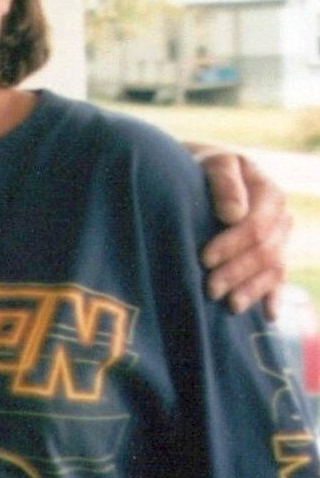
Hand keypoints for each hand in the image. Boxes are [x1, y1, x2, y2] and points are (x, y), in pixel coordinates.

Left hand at [192, 147, 291, 318]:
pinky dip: (274, 297)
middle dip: (237, 272)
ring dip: (252, 289)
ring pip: (273, 269)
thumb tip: (234, 215)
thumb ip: (223, 181)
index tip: (205, 258)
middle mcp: (280, 217)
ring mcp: (279, 238)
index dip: (232, 244)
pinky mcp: (272, 255)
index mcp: (269, 192)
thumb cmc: (200, 167)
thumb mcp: (211, 162)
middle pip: (265, 252)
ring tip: (230, 306)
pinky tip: (269, 315)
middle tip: (210, 288)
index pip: (256, 226)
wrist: (197, 173)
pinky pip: (278, 279)